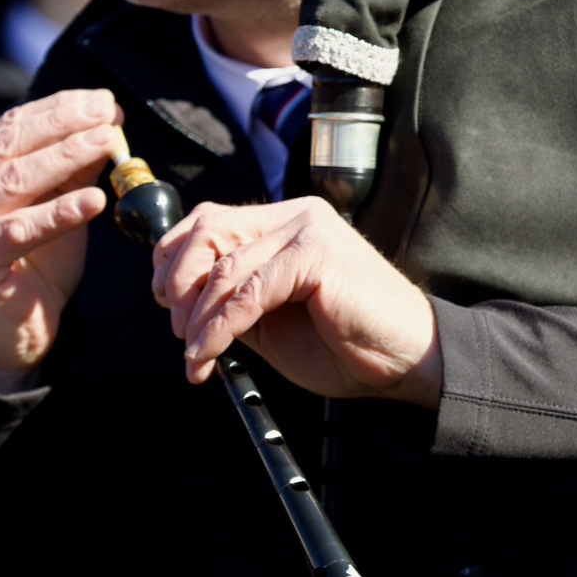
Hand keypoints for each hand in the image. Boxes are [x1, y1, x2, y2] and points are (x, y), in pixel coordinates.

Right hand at [0, 89, 121, 390]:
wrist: (6, 335)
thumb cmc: (30, 264)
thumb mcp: (51, 204)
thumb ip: (69, 167)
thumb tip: (108, 121)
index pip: (8, 126)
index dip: (57, 109)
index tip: (101, 100)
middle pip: (7, 144)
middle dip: (63, 123)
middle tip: (107, 111)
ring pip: (12, 180)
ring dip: (65, 157)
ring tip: (107, 142)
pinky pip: (18, 229)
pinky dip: (59, 213)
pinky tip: (95, 202)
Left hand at [149, 197, 441, 407]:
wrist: (410, 361)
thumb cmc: (348, 344)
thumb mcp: (273, 320)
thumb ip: (233, 301)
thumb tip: (180, 307)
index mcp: (285, 223)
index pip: (209, 221)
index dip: (174, 260)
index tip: (166, 304)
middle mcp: (295, 215)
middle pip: (207, 231)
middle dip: (178, 284)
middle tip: (179, 333)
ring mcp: (307, 230)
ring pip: (223, 266)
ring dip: (197, 318)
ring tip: (194, 356)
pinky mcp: (316, 254)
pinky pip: (248, 291)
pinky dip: (220, 327)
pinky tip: (211, 355)